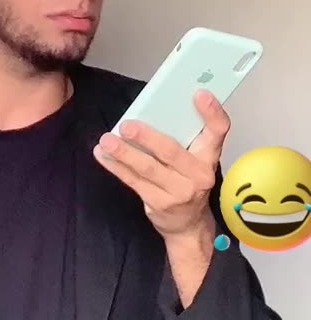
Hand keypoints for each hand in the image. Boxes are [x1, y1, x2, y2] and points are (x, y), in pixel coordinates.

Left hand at [93, 89, 229, 239]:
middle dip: (147, 137)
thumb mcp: (195, 159)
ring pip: (148, 168)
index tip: (199, 93)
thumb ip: (182, 137)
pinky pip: (133, 181)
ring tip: (107, 140)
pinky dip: (115, 166)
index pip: (218, 131)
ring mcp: (179, 192)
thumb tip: (152, 107)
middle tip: (126, 125)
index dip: (213, 112)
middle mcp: (198, 175)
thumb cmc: (188, 180)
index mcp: (209, 156)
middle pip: (171, 151)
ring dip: (124, 153)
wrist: (189, 225)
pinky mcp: (159, 204)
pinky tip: (102, 154)